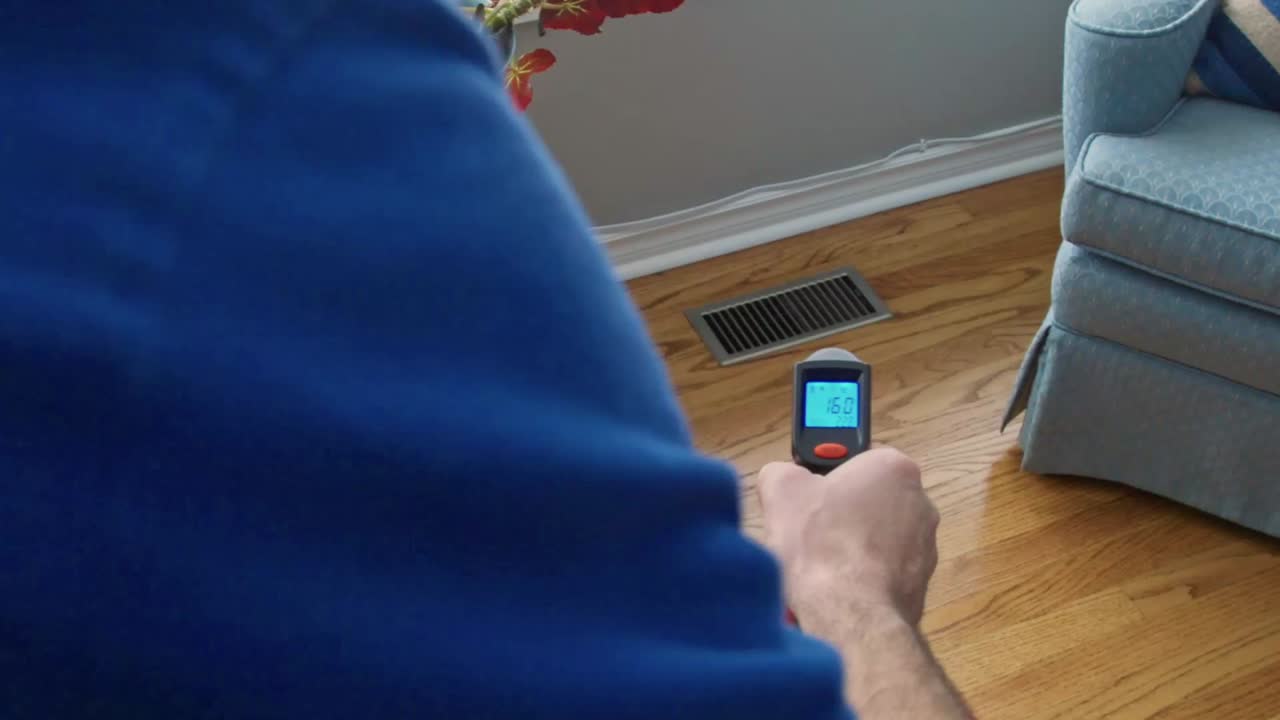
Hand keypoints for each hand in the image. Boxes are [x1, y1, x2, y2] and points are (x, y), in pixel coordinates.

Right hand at [759, 448, 939, 627]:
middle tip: (807, 531)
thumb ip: (782, 472)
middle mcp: (921, 502)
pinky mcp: (921, 585)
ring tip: (817, 565)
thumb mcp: (781, 490)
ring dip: (848, 548)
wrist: (849, 614)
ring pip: (874, 539)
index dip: (825, 478)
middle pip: (867, 501)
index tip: (807, 496)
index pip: (856, 461)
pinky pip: (882, 572)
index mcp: (894, 468)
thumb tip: (782, 478)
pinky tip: (835, 589)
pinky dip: (861, 578)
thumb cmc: (820, 545)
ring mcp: (926, 547)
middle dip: (839, 514)